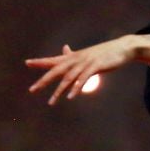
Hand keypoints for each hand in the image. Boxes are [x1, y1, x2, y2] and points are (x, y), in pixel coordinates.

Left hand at [26, 35, 149, 104]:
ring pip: (68, 78)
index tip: (27, 63)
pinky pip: (83, 79)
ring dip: (59, 91)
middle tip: (32, 90)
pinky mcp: (95, 66)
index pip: (53, 60)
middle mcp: (76, 59)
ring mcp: (85, 62)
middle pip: (56, 71)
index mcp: (73, 57)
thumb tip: (64, 49)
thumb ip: (73, 54)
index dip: (40, 61)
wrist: (122, 48)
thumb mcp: (86, 54)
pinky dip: (76, 88)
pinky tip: (71, 97)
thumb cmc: (104, 53)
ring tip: (51, 103)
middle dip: (43, 81)